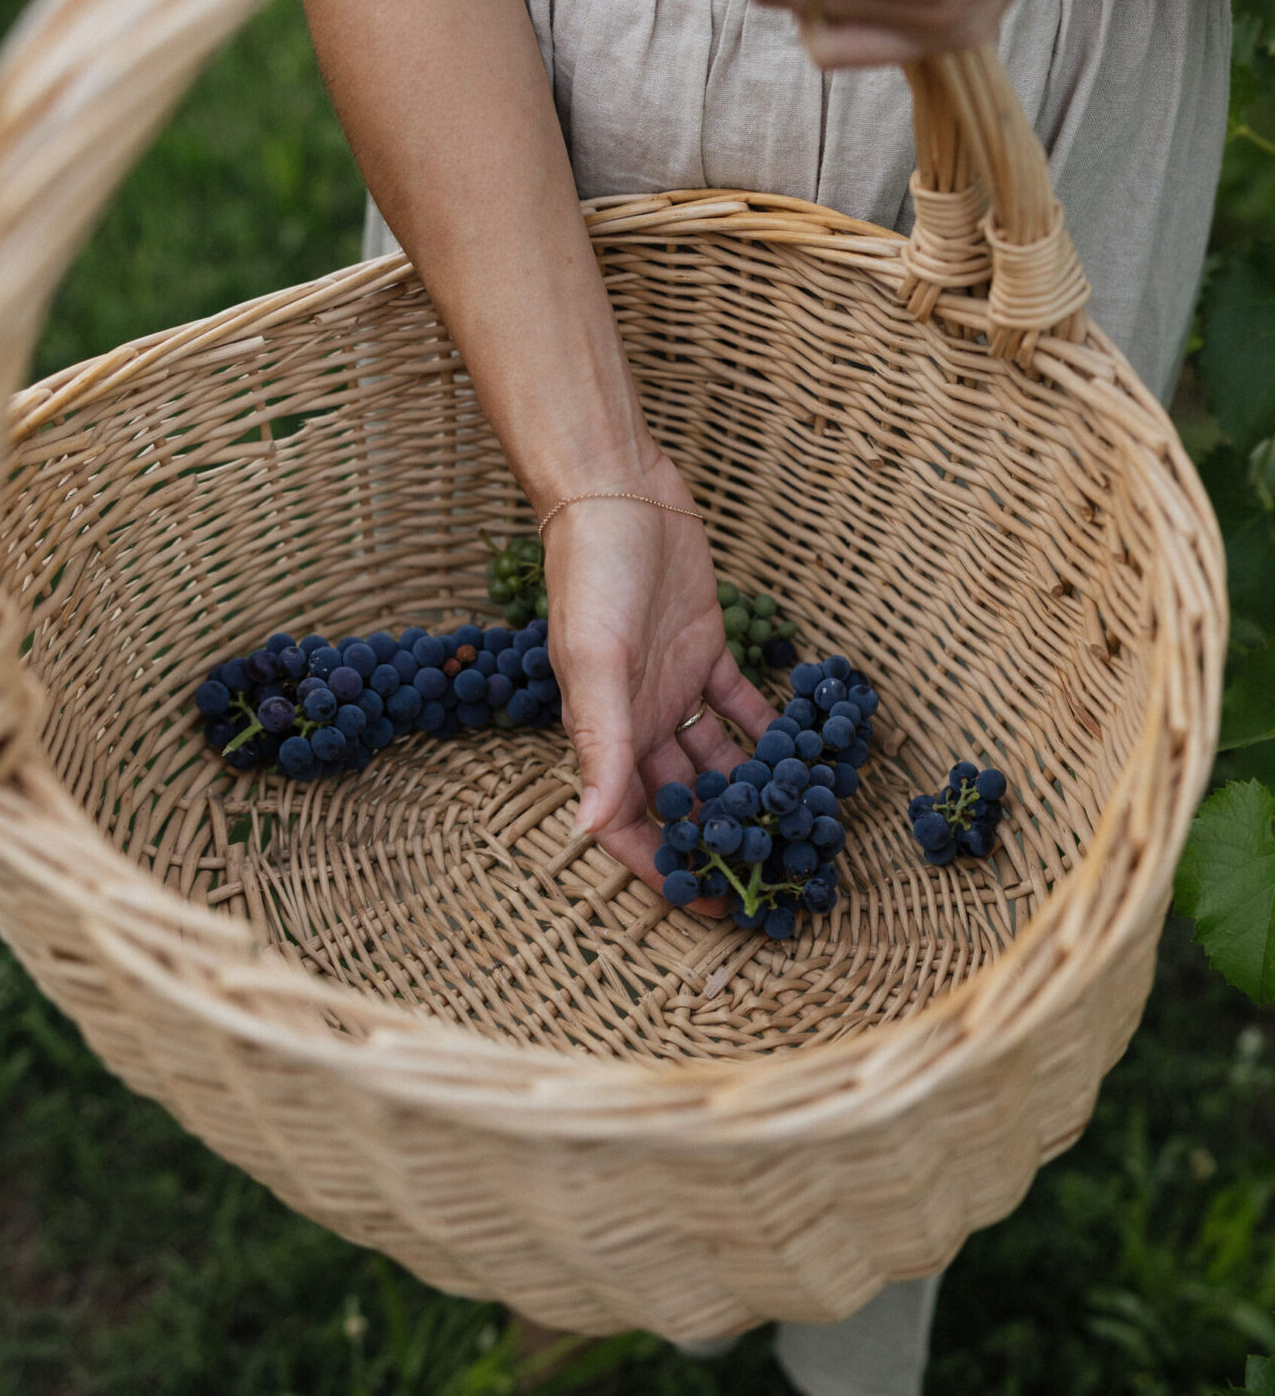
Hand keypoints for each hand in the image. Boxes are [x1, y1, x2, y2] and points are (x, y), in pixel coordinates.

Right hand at [541, 452, 772, 907]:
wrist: (617, 490)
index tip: (711, 905)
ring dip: (753, 784)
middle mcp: (637, 717)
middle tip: (775, 869)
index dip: (663, 866)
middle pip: (680, 795)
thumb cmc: (593, 574)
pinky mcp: (706, 647)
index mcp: (603, 731)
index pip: (629, 820)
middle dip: (719, 834)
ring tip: (805, 816)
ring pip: (717, 755)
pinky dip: (771, 724)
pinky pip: (742, 703)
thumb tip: (585, 831)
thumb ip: (598, 744)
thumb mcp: (595, 660)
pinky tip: (810, 745)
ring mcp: (673, 683)